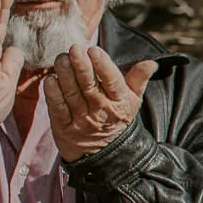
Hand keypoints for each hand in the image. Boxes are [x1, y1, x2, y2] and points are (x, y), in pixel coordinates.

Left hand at [42, 46, 158, 160]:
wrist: (105, 153)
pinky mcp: (64, 127)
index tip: (94, 50)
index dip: (103, 65)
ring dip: (64, 75)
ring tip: (61, 59)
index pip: (112, 81)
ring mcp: (81, 119)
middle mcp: (100, 109)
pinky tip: (50, 80)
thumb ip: (139, 79)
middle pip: (89, 85)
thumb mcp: (133, 100)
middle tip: (74, 49)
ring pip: (71, 94)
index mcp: (119, 101)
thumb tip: (151, 63)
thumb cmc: (117, 118)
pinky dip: (53, 94)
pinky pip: (57, 108)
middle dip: (81, 66)